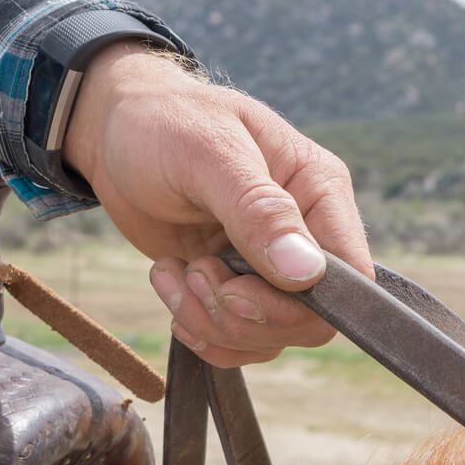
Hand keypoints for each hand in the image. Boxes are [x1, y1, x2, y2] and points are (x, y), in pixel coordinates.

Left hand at [63, 41, 372, 367]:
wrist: (115, 132)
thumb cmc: (165, 124)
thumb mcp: (208, 154)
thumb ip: (258, 210)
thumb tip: (306, 272)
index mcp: (319, 190)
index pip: (349, 276)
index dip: (297, 303)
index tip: (232, 285)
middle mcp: (305, 233)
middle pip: (308, 320)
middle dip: (243, 315)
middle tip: (195, 273)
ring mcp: (267, 266)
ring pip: (269, 337)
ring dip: (211, 321)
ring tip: (172, 273)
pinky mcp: (232, 285)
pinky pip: (236, 339)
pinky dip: (198, 329)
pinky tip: (168, 284)